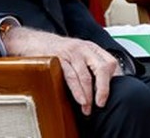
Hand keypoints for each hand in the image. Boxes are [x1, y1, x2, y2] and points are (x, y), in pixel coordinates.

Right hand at [2, 26, 118, 115]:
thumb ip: (92, 64)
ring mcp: (70, 53)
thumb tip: (107, 86)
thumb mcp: (79, 52)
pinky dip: (77, 91)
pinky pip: (70, 76)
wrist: (34, 41)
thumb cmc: (58, 50)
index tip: (114, 93)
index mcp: (91, 48)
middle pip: (101, 68)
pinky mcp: (58, 59)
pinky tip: (80, 100)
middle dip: (103, 89)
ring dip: (88, 95)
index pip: (110, 62)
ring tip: (88, 108)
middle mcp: (83, 48)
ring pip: (85, 76)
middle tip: (101, 103)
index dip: (114, 79)